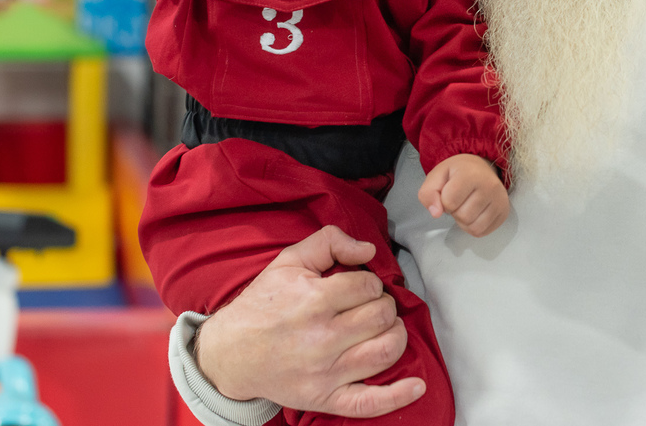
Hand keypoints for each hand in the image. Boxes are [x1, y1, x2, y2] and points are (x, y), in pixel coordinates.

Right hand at [196, 225, 423, 416]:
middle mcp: (321, 338)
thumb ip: (329, 241)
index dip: (369, 283)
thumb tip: (368, 250)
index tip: (358, 288)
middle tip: (370, 306)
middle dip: (384, 306)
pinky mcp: (325, 399)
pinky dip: (398, 396)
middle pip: (381, 316)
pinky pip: (369, 403)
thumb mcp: (288, 261)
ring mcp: (325, 373)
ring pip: (385, 351)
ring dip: (395, 335)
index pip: (368, 286)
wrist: (229, 354)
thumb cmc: (262, 305)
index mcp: (312, 301)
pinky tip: (417, 385)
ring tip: (383, 329)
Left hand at [417, 154, 509, 236]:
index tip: (449, 191)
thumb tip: (436, 213)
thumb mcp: (437, 176)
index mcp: (471, 174)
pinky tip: (474, 213)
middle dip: (455, 211)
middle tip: (459, 199)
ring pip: (473, 227)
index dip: (443, 201)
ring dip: (464, 222)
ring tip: (466, 206)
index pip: (449, 202)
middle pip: (463, 216)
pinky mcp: (504, 212)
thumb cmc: (457, 172)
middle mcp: (490, 186)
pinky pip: (482, 232)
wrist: (480, 167)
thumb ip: (428, 193)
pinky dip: (473, 227)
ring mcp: (500, 200)